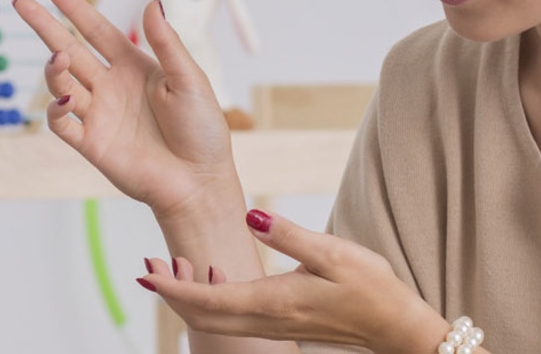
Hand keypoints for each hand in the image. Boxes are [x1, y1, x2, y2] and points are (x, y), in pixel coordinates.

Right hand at [11, 0, 237, 217]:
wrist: (199, 182)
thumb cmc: (203, 131)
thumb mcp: (190, 79)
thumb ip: (166, 43)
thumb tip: (151, 1)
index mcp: (134, 67)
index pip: (96, 29)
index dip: (74, 8)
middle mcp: (111, 86)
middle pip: (69, 49)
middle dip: (44, 26)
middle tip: (20, 3)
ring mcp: (99, 114)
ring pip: (62, 83)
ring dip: (54, 68)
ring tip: (59, 56)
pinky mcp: (92, 144)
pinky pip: (62, 123)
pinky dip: (56, 109)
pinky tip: (64, 98)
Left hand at [138, 209, 449, 353]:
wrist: (395, 324)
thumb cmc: (370, 287)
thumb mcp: (332, 252)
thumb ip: (287, 234)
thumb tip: (250, 214)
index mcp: (272, 301)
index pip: (207, 301)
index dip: (172, 288)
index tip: (145, 272)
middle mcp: (266, 320)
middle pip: (201, 316)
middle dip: (170, 294)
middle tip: (148, 266)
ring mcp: (272, 326)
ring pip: (215, 320)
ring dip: (188, 297)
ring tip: (174, 265)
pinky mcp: (280, 324)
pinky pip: (233, 318)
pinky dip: (211, 300)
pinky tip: (214, 275)